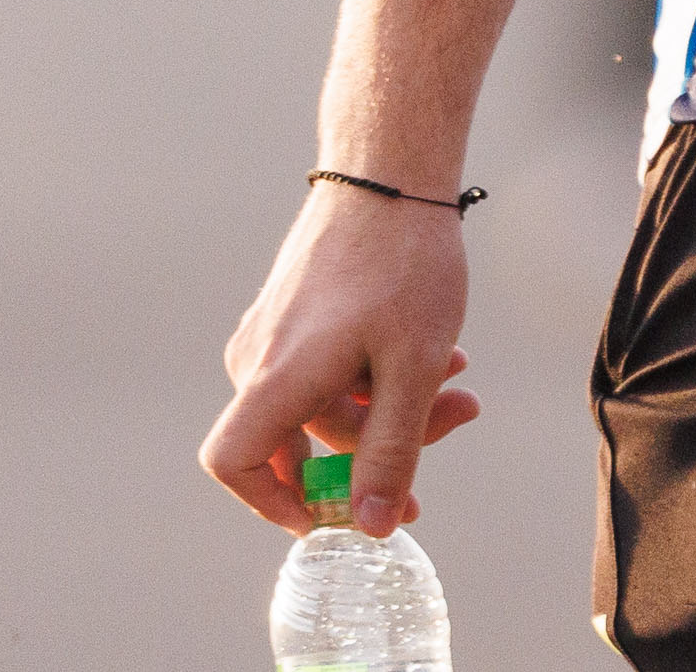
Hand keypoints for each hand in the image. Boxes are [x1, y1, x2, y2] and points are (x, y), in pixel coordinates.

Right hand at [202, 185, 486, 533]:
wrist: (393, 169)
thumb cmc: (404, 263)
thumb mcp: (414, 366)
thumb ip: (392, 450)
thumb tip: (373, 526)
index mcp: (275, 376)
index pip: (235, 462)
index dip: (276, 501)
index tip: (338, 510)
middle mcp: (258, 357)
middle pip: (303, 437)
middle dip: (381, 444)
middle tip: (456, 421)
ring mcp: (274, 330)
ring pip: (326, 400)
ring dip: (393, 404)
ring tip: (460, 380)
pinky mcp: (297, 308)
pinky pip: (329, 366)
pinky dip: (380, 372)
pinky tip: (438, 352)